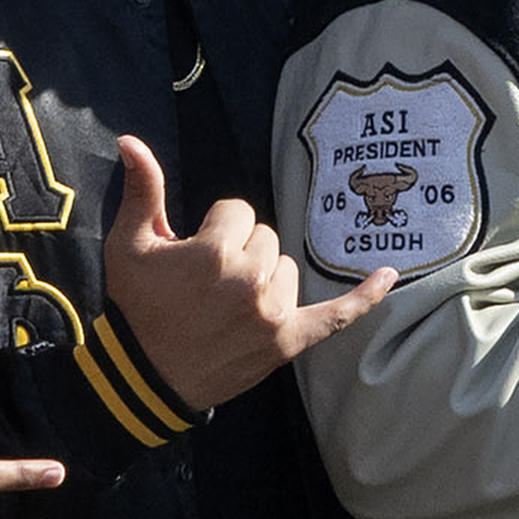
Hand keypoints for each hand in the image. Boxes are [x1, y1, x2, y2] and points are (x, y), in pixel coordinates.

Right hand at [104, 134, 389, 407]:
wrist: (143, 378)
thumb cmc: (136, 308)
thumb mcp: (130, 245)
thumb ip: (142, 189)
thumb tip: (130, 140)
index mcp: (215, 251)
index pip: (239, 211)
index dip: (216, 228)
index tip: (194, 253)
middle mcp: (250, 280)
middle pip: (267, 237)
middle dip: (241, 251)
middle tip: (208, 283)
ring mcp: (273, 314)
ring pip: (288, 268)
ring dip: (267, 278)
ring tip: (229, 304)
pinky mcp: (287, 343)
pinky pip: (336, 316)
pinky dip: (364, 298)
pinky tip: (388, 276)